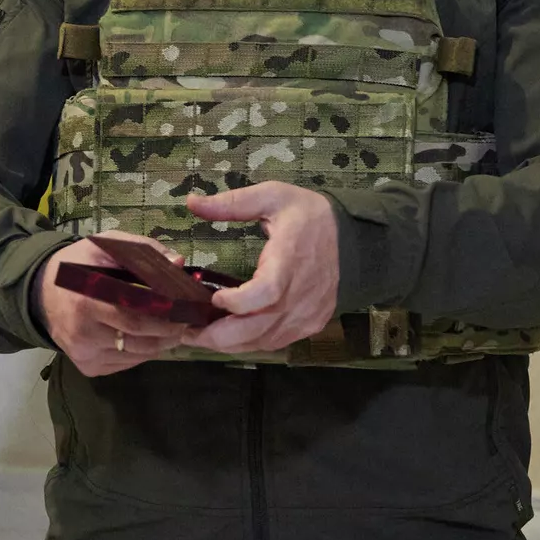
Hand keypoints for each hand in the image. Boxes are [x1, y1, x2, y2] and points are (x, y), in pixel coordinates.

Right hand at [34, 235, 191, 376]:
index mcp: (86, 299)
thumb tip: (178, 262)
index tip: (185, 309)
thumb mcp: (104, 246)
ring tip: (174, 332)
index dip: (164, 316)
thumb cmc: (78, 265)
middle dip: (168, 333)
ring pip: (134, 355)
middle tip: (185, 323)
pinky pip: (124, 364)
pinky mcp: (86, 367)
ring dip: (159, 346)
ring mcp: (83, 353)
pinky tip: (148, 340)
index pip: (134, 315)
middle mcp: (83, 332)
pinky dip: (141, 354)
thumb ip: (142, 250)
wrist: (41, 292)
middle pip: (138, 339)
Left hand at [181, 183, 339, 355]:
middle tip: (186, 331)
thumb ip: (231, 203)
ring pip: (264, 341)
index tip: (214, 296)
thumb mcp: (271, 196)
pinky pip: (275, 342)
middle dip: (218, 336)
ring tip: (199, 333)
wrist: (352, 238)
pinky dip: (250, 342)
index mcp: (290, 260)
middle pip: (258, 329)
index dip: (238, 303)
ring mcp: (308, 314)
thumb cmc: (308, 215)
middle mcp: (301, 295)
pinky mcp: (311, 324)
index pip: (267, 293)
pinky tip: (229, 334)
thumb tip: (191, 202)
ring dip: (229, 343)